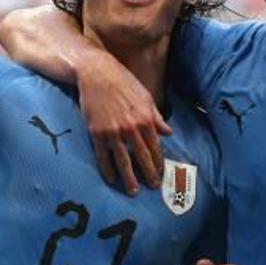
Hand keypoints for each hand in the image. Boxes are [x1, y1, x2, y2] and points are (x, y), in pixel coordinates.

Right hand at [78, 54, 171, 194]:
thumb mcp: (145, 97)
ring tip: (133, 192)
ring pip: (123, 161)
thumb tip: (168, 132)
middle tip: (152, 187)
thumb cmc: (123, 82)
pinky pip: (103, 156)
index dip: (159, 163)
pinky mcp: (97, 132)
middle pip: (142, 157)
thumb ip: (157, 116)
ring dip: (129, 178)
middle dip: (148, 174)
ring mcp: (114, 132)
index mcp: (146, 119)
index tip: (161, 174)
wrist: (97, 72)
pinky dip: (107, 169)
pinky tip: (111, 179)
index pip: (155, 147)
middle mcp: (132, 128)